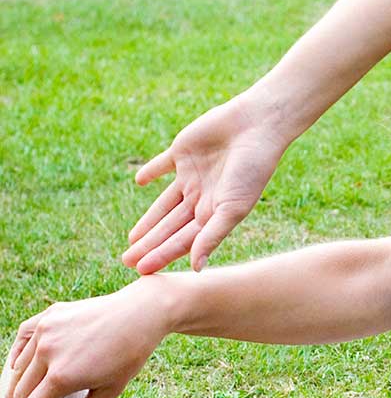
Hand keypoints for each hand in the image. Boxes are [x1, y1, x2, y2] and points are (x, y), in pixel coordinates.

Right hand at [4, 280, 173, 397]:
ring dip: (13, 388)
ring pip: (19, 366)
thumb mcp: (111, 388)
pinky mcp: (49, 316)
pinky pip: (23, 337)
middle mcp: (48, 353)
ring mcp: (46, 332)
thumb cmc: (131, 352)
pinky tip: (16, 368)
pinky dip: (17, 354)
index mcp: (63, 376)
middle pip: (21, 391)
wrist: (141, 313)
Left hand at [124, 94, 291, 273]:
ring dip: (148, 220)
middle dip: (150, 244)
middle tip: (128, 261)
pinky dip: (151, 172)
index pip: (183, 239)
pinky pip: (162, 165)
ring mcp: (192, 174)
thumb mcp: (232, 208)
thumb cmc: (252, 170)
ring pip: (164, 203)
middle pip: (170, 226)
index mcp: (215, 212)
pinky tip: (140, 180)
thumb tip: (196, 268)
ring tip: (132, 238)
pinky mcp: (183, 151)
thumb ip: (212, 236)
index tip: (141, 270)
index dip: (162, 254)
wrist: (257, 127)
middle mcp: (202, 197)